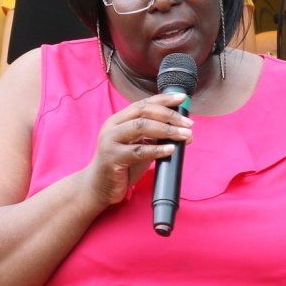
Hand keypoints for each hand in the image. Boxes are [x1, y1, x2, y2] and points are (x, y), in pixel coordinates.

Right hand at [85, 90, 192, 207]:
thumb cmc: (121, 166)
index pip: (143, 103)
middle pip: (143, 112)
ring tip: (185, 135)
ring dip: (167, 130)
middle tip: (188, 123)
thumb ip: (154, 137)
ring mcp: (110, 141)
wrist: (97, 187)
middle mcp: (112, 127)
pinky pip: (138, 151)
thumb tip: (184, 131)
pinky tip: (171, 149)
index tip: (182, 98)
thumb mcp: (138, 146)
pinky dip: (157, 149)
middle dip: (169, 115)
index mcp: (118, 120)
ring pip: (141, 127)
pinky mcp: (112, 158)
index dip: (163, 99)